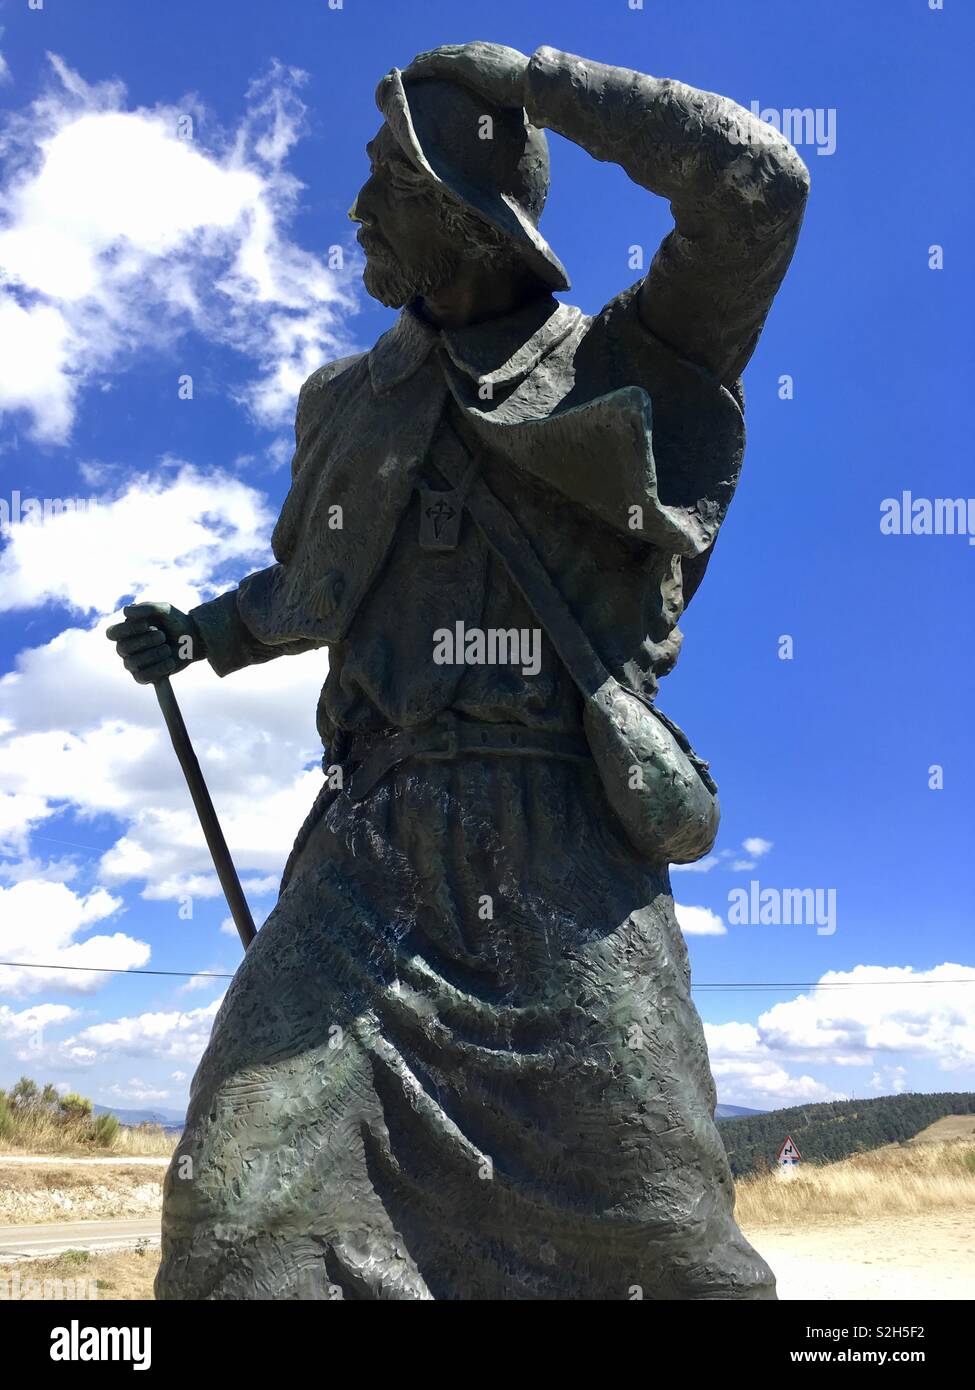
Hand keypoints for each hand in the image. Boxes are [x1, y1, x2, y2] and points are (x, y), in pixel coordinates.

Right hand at [106, 602, 203, 684]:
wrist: (193, 638)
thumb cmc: (174, 622)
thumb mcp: (163, 609)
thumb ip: (146, 608)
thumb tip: (125, 611)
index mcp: (125, 631)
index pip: (112, 633)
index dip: (127, 629)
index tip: (146, 624)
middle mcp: (125, 648)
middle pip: (123, 648)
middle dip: (146, 640)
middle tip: (162, 636)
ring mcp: (133, 664)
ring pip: (132, 663)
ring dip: (155, 654)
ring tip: (168, 648)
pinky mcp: (144, 677)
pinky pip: (142, 677)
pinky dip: (159, 669)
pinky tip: (170, 662)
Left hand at [400, 42, 529, 108]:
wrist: (532, 82)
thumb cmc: (532, 96)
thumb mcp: (519, 99)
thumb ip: (514, 106)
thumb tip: (528, 124)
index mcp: (489, 58)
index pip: (461, 58)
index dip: (446, 65)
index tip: (436, 75)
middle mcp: (477, 51)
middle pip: (445, 54)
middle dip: (428, 63)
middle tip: (413, 74)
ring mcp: (469, 54)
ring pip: (436, 56)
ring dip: (419, 65)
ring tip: (404, 76)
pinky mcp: (462, 62)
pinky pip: (434, 63)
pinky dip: (419, 69)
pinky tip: (407, 76)